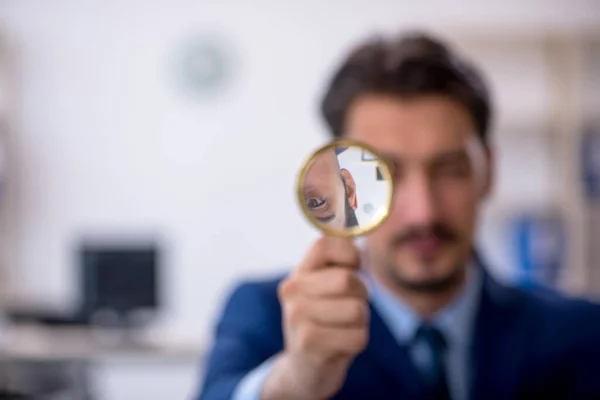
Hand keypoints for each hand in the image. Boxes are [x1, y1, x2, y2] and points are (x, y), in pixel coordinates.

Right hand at [262, 237, 368, 399]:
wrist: (303, 369)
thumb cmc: (324, 322)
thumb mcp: (325, 289)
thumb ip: (340, 262)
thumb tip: (357, 228)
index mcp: (299, 273)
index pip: (326, 243)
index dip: (350, 254)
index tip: (351, 269)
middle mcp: (292, 290)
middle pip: (348, 280)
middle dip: (360, 296)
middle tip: (348, 309)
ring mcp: (297, 317)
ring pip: (357, 309)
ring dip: (360, 322)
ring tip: (342, 328)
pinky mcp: (309, 343)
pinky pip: (358, 336)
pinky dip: (357, 343)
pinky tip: (340, 345)